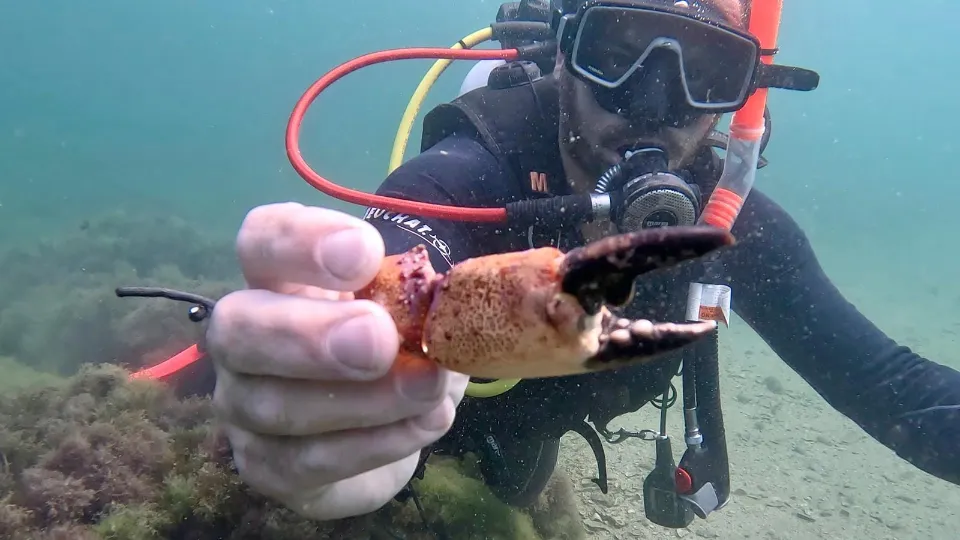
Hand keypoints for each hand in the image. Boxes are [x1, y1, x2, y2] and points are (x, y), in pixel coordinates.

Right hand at [205, 202, 468, 520]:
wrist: (383, 429)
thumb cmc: (393, 347)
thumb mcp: (409, 312)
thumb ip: (417, 300)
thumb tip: (450, 309)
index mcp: (278, 278)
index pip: (260, 239)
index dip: (302, 242)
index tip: (365, 253)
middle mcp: (243, 337)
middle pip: (238, 327)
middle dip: (310, 334)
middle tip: (379, 339)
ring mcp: (243, 405)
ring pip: (274, 404)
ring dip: (362, 399)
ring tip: (428, 388)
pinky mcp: (267, 467)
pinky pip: (306, 462)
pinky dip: (373, 445)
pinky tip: (422, 425)